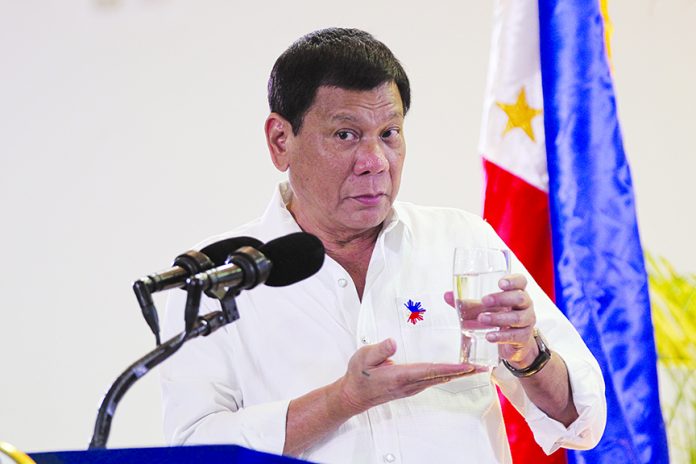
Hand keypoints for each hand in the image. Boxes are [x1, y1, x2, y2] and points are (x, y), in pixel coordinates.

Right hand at [336, 339, 480, 415]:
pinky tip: (454, 369)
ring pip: (439, 378)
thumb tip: (392, 342)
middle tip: (483, 367)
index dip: (450, 367)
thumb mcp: (363, 358)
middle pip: (441, 376)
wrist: (354, 395)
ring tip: (474, 367)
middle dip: (462, 372)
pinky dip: (447, 373)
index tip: (467, 366)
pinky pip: (434, 379)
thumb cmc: (359, 375)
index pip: (431, 370)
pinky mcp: (411, 386)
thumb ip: (379, 351)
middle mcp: (410, 383)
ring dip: (457, 373)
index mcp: (401, 376)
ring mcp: (412, 387)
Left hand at [444, 274, 538, 368]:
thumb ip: (467, 303)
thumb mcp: (485, 308)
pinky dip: (501, 336)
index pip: (521, 281)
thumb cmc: (500, 317)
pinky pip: (515, 336)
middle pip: (520, 298)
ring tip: (481, 319)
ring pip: (517, 318)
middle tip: (484, 301)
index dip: (513, 281)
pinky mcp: (524, 338)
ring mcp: (527, 321)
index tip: (500, 283)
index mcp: (516, 292)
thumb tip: (447, 295)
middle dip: (501, 299)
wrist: (515, 342)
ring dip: (498, 318)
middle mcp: (525, 305)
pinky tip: (490, 336)